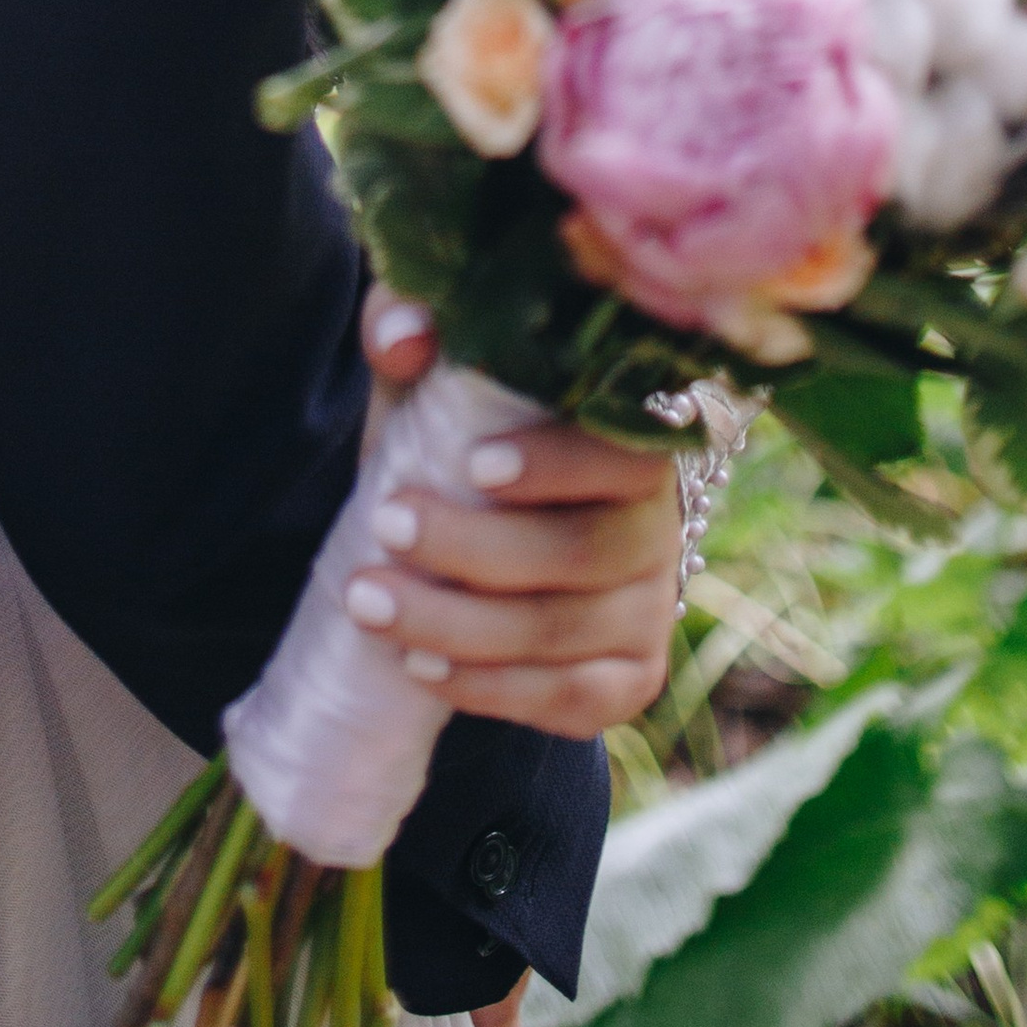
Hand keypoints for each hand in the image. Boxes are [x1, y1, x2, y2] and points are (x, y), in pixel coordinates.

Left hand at [348, 294, 680, 733]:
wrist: (463, 539)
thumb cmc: (453, 437)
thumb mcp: (427, 378)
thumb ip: (407, 326)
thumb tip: (405, 333)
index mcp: (629, 438)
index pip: (627, 451)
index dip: (561, 463)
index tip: (475, 465)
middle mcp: (658, 524)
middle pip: (587, 552)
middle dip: (476, 548)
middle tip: (386, 524)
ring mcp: (651, 607)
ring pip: (564, 632)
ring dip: (458, 624)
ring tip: (368, 602)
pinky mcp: (630, 678)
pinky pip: (571, 700)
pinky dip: (491, 687)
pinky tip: (420, 665)